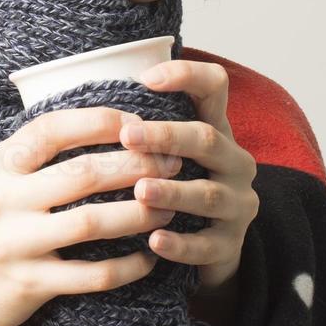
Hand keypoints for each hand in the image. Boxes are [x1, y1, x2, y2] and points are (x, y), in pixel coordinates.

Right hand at [0, 105, 181, 325]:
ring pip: (93, 222)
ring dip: (139, 213)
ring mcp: (15, 245)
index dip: (101, 121)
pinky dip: (128, 266)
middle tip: (172, 163)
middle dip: (137, 165)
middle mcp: (3, 201)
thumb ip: (37, 156)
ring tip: (168, 207)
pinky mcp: (31, 285)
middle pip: (84, 173)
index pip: (52, 129)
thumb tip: (108, 121)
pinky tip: (149, 258)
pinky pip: (92, 275)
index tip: (138, 122)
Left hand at [124, 59, 259, 293]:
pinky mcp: (231, 244)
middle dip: (167, 136)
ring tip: (140, 191)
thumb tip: (87, 105)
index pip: (215, 86)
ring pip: (208, 194)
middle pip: (207, 139)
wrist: (208, 249)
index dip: (187, 75)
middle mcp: (235, 162)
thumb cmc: (174, 189)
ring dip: (172, 192)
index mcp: (217, 130)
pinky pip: (207, 244)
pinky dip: (181, 244)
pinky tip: (154, 240)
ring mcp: (238, 204)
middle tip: (128, 137)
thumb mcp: (168, 154)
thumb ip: (144, 129)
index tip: (146, 78)